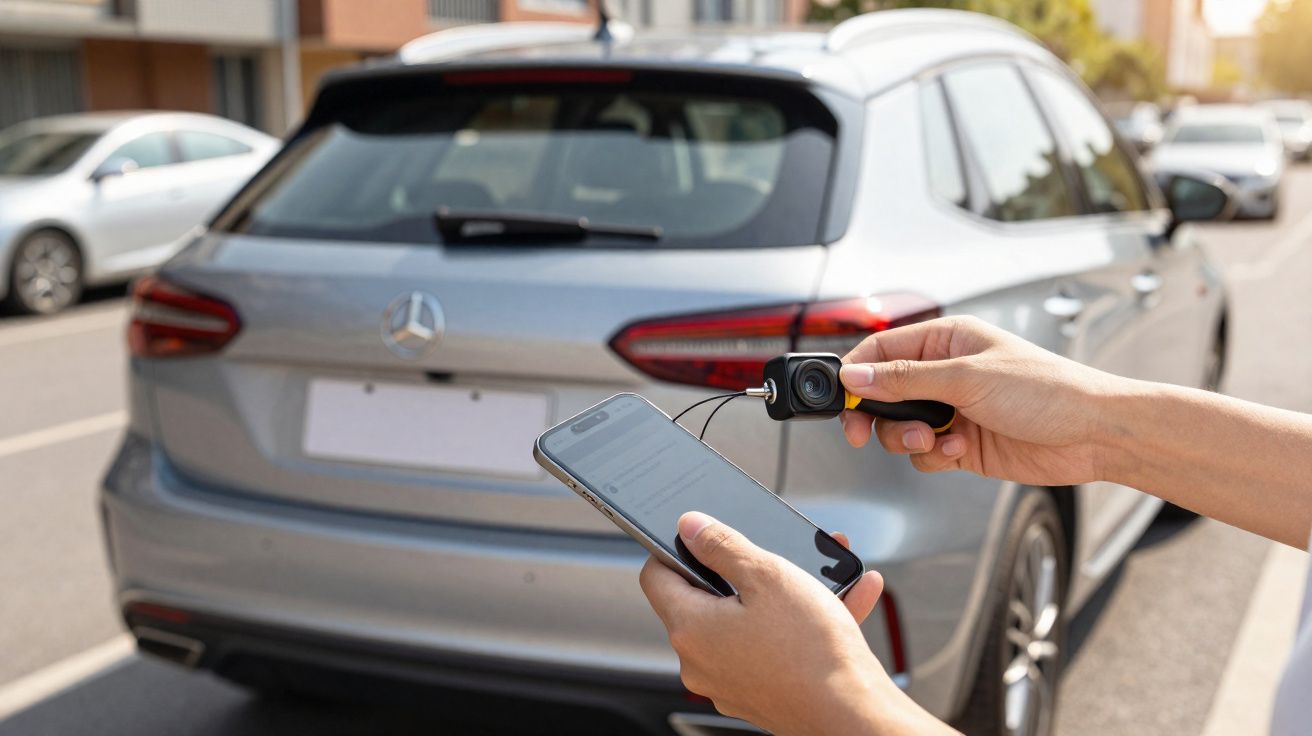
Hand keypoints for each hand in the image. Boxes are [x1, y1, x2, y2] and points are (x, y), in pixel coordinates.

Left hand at [639, 512, 953, 735]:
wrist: (853, 715)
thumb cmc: (810, 650)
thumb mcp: (766, 574)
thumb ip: (721, 544)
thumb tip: (689, 526)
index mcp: (690, 628)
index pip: (656, 575)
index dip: (676, 547)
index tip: (702, 535)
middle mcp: (700, 661)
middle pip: (706, 599)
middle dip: (745, 569)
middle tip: (775, 552)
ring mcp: (729, 682)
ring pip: (748, 621)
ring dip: (783, 593)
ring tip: (822, 572)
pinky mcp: (760, 694)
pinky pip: (771, 647)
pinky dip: (798, 623)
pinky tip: (843, 599)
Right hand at [839, 316, 1118, 485]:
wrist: (1093, 435)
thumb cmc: (1047, 390)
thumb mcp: (967, 378)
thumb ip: (905, 380)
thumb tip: (855, 378)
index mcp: (946, 340)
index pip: (881, 351)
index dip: (857, 374)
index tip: (842, 400)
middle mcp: (945, 373)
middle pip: (883, 394)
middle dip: (876, 416)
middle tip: (862, 434)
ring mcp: (953, 410)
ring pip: (899, 428)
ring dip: (909, 440)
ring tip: (936, 440)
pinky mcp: (962, 444)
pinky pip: (924, 454)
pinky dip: (934, 457)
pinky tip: (962, 450)